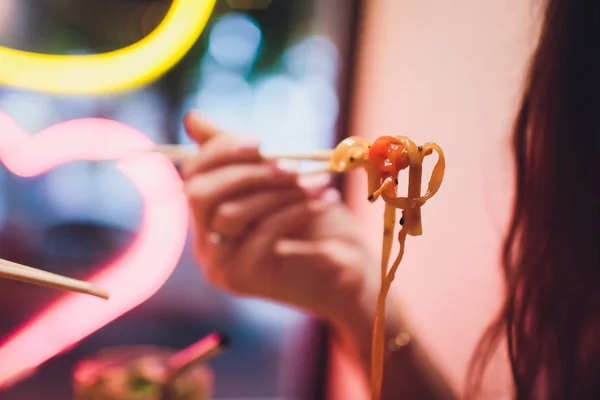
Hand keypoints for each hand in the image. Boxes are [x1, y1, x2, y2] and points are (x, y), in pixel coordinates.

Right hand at [181, 111, 378, 327]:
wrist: (348, 275)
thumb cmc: (314, 224)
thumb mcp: (279, 182)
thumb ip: (242, 155)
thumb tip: (191, 118)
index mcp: (210, 218)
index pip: (192, 177)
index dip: (219, 152)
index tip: (259, 140)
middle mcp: (206, 244)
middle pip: (199, 195)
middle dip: (245, 171)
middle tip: (290, 165)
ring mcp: (221, 264)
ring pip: (231, 213)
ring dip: (279, 190)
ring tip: (319, 180)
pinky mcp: (245, 279)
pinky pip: (263, 233)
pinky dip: (296, 210)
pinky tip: (325, 199)